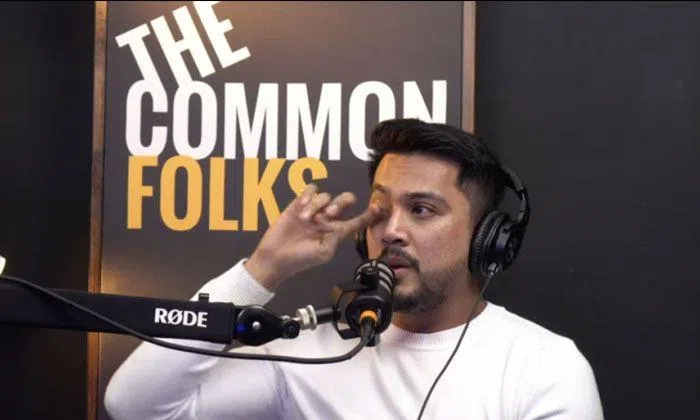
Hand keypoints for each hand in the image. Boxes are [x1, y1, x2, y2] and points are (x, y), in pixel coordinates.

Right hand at [244, 184, 379, 291]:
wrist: (275, 257)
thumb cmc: (300, 260)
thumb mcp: (323, 253)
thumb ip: (336, 238)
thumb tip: (343, 225)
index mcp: (336, 233)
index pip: (357, 221)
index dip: (368, 214)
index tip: (378, 207)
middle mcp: (327, 220)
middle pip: (345, 200)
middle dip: (340, 203)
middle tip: (329, 214)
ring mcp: (314, 211)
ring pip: (325, 195)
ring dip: (317, 205)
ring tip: (305, 219)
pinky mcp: (298, 205)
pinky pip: (310, 190)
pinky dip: (308, 196)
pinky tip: (301, 207)